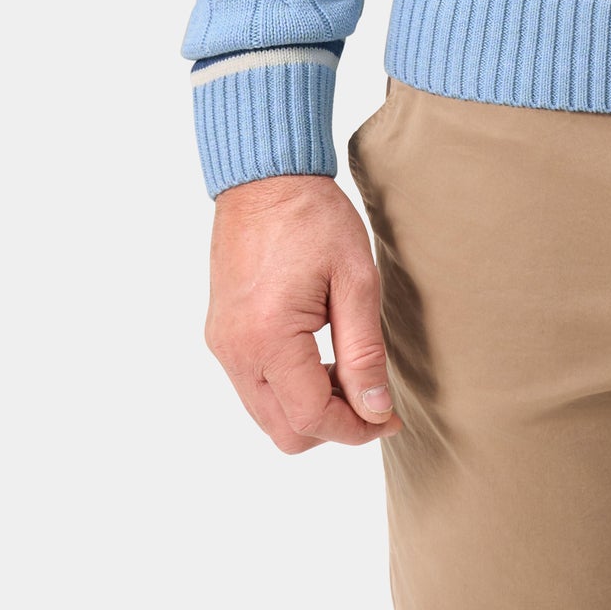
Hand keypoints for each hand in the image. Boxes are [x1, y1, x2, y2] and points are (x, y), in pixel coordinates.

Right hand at [206, 174, 402, 453]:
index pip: (312, 418)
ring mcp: (224, 345)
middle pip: (284, 431)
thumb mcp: (356, 280)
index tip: (389, 417)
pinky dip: (289, 390)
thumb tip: (376, 409)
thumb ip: (364, 352)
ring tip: (347, 371)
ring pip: (267, 416)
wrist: (265, 178)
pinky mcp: (221, 335)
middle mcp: (237, 352)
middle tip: (371, 398)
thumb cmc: (314, 218)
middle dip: (332, 426)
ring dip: (309, 408)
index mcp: (269, 338)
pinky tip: (319, 357)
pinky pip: (254, 388)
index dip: (356, 429)